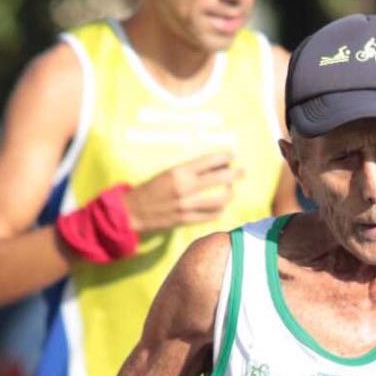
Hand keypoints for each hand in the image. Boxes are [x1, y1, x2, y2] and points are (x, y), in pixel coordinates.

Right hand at [124, 152, 241, 233]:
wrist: (133, 211)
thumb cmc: (150, 189)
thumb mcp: (167, 173)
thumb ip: (189, 171)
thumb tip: (214, 166)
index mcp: (179, 171)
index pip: (209, 161)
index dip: (224, 156)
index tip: (232, 155)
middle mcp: (185, 188)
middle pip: (220, 179)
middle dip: (235, 174)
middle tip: (242, 172)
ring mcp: (187, 206)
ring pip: (219, 200)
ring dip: (229, 195)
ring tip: (230, 191)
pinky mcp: (186, 220)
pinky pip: (210, 216)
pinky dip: (219, 210)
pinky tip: (220, 207)